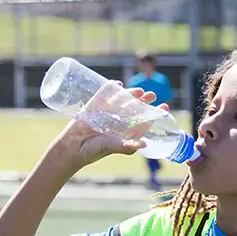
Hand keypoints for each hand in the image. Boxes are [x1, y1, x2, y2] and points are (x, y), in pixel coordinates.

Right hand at [48, 84, 167, 168]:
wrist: (71, 148)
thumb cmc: (93, 151)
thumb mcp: (111, 147)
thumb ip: (126, 146)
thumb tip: (144, 144)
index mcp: (125, 131)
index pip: (143, 121)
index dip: (154, 114)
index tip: (165, 107)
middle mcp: (117, 121)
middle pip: (134, 108)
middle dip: (144, 101)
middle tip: (152, 94)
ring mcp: (105, 113)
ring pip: (121, 100)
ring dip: (130, 94)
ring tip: (139, 90)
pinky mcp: (94, 107)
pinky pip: (103, 95)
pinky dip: (110, 88)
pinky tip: (117, 84)